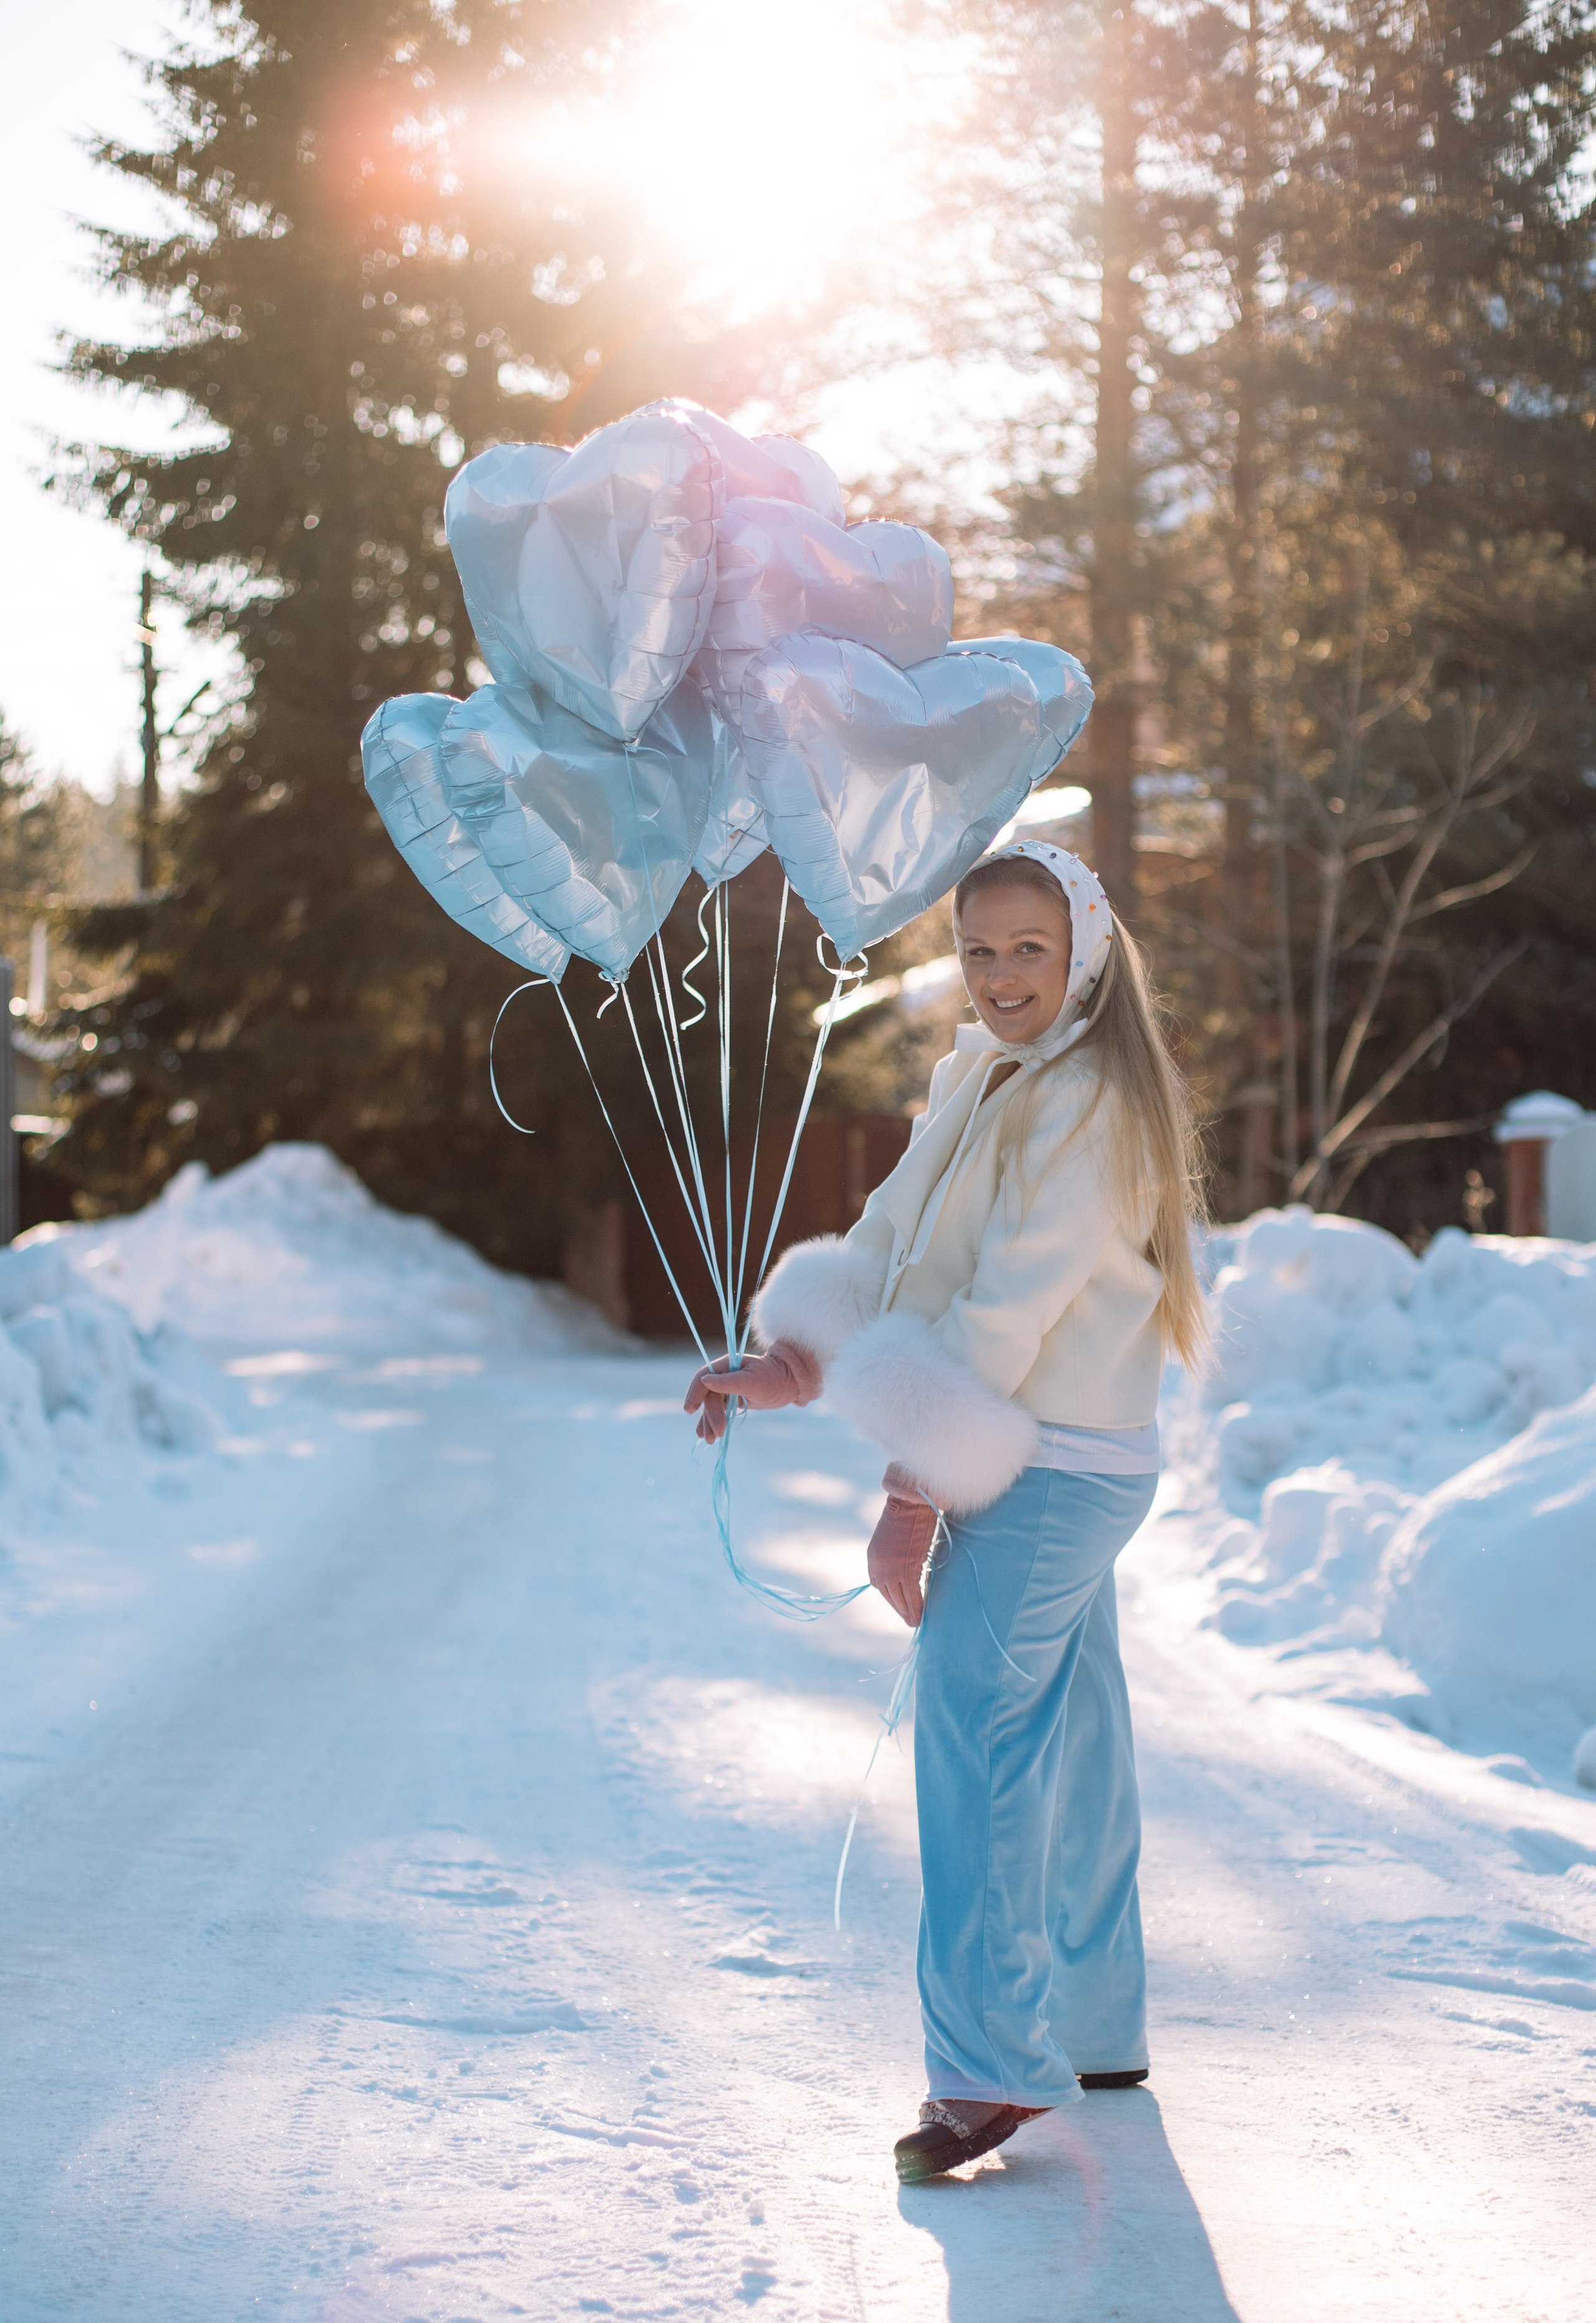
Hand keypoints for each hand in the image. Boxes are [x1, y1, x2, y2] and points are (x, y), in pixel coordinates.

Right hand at [683, 1341, 821, 1443]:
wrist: (788, 1384)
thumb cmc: (773, 1379)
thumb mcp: (752, 1381)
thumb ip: (728, 1382)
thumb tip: (704, 1381)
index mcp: (726, 1365)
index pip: (703, 1378)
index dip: (694, 1393)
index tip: (690, 1410)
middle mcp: (723, 1375)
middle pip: (708, 1397)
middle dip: (710, 1416)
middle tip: (716, 1434)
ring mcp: (726, 1388)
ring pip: (711, 1406)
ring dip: (708, 1423)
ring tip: (710, 1440)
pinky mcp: (731, 1399)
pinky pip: (717, 1411)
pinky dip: (710, 1422)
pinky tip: (703, 1434)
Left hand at [867, 1493, 940, 1627]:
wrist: (909, 1502)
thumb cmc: (906, 1514)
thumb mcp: (892, 1538)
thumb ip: (894, 1555)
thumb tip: (907, 1565)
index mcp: (872, 1560)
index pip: (878, 1586)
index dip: (891, 1597)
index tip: (900, 1604)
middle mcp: (878, 1568)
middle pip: (888, 1596)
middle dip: (900, 1609)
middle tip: (910, 1620)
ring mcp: (892, 1570)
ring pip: (900, 1599)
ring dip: (908, 1612)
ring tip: (916, 1622)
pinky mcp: (907, 1569)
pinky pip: (912, 1595)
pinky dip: (917, 1607)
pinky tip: (922, 1615)